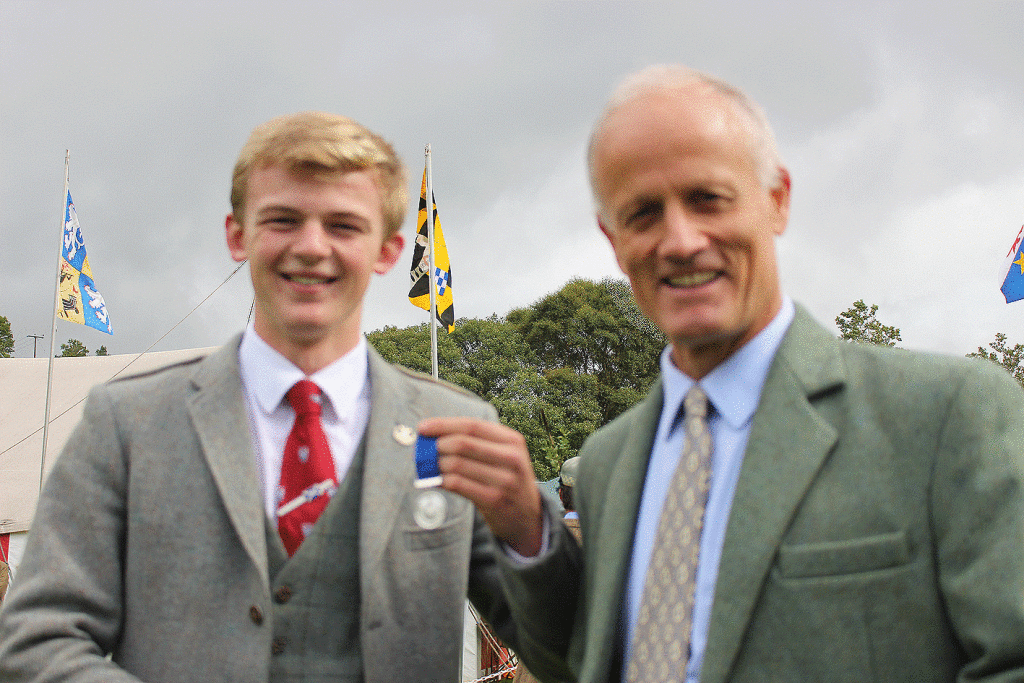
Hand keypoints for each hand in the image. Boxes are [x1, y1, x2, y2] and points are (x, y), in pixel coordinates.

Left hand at [418, 416, 543, 556]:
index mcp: (512, 440)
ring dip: (437, 464)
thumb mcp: (503, 456)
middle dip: (438, 445)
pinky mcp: (495, 500)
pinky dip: (442, 480)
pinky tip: (436, 480)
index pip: (473, 425)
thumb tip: (433, 436)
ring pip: (457, 464)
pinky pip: (458, 484)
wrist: (528, 516)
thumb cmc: (506, 480)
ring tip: (431, 467)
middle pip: (464, 443)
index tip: (423, 427)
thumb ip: (476, 443)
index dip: (444, 424)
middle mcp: (512, 457)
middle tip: (425, 451)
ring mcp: (505, 480)